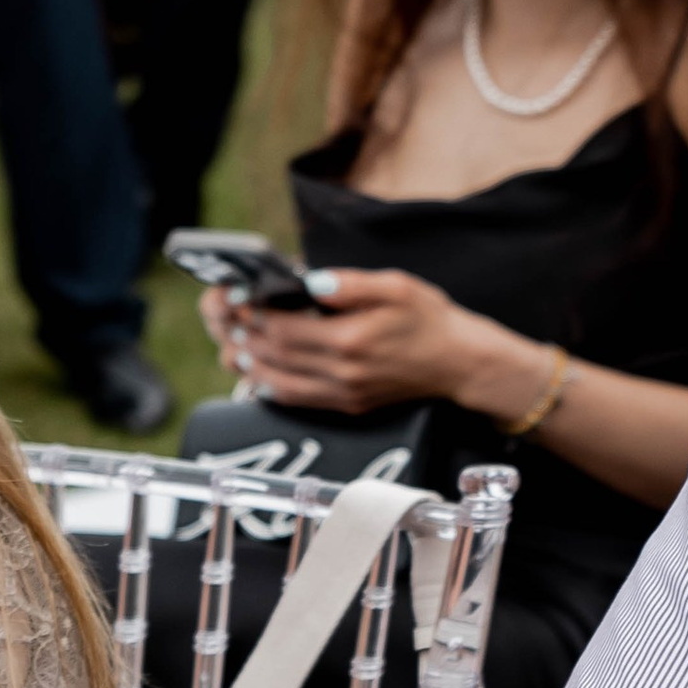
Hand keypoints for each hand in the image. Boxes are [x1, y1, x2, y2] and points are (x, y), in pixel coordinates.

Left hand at [220, 266, 473, 413]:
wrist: (460, 363)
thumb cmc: (430, 320)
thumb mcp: (397, 285)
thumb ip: (350, 283)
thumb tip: (312, 282)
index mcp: (350, 339)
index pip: (284, 329)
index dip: (253, 314)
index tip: (238, 299)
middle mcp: (343, 372)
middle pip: (275, 356)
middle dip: (245, 337)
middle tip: (228, 320)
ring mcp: (346, 393)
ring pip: (279, 384)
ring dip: (251, 366)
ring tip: (237, 345)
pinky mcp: (350, 405)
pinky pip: (298, 401)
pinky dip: (271, 388)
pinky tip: (260, 374)